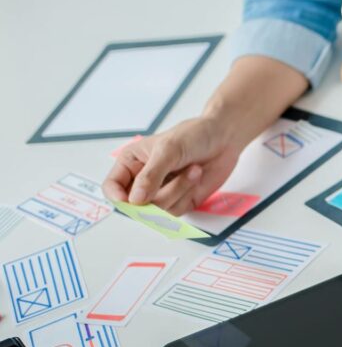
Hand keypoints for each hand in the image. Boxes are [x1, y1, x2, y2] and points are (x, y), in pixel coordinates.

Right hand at [102, 116, 242, 214]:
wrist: (223, 138)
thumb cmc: (192, 136)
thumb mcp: (168, 150)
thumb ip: (150, 176)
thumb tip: (135, 200)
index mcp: (131, 163)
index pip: (112, 187)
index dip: (118, 198)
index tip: (132, 201)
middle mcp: (142, 181)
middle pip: (135, 205)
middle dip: (156, 195)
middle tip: (171, 177)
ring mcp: (161, 193)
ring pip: (158, 210)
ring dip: (178, 191)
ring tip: (192, 170)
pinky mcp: (180, 201)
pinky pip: (176, 211)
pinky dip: (187, 195)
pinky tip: (196, 177)